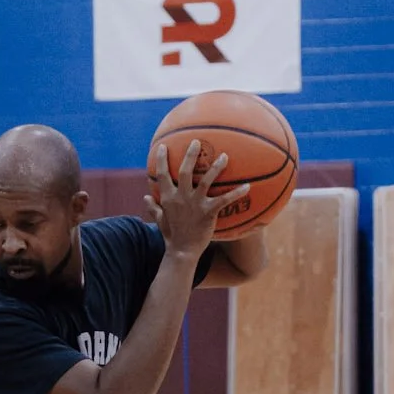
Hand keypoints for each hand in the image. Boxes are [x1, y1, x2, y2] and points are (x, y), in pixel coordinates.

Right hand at [145, 138, 249, 257]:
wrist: (182, 251)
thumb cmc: (172, 236)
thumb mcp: (160, 220)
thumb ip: (154, 208)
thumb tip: (146, 198)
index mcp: (168, 198)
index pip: (162, 175)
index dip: (161, 160)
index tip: (163, 146)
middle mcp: (181, 197)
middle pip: (185, 171)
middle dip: (190, 155)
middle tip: (197, 141)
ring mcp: (195, 204)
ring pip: (206, 181)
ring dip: (216, 167)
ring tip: (224, 156)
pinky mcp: (208, 212)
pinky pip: (224, 200)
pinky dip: (237, 193)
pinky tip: (248, 186)